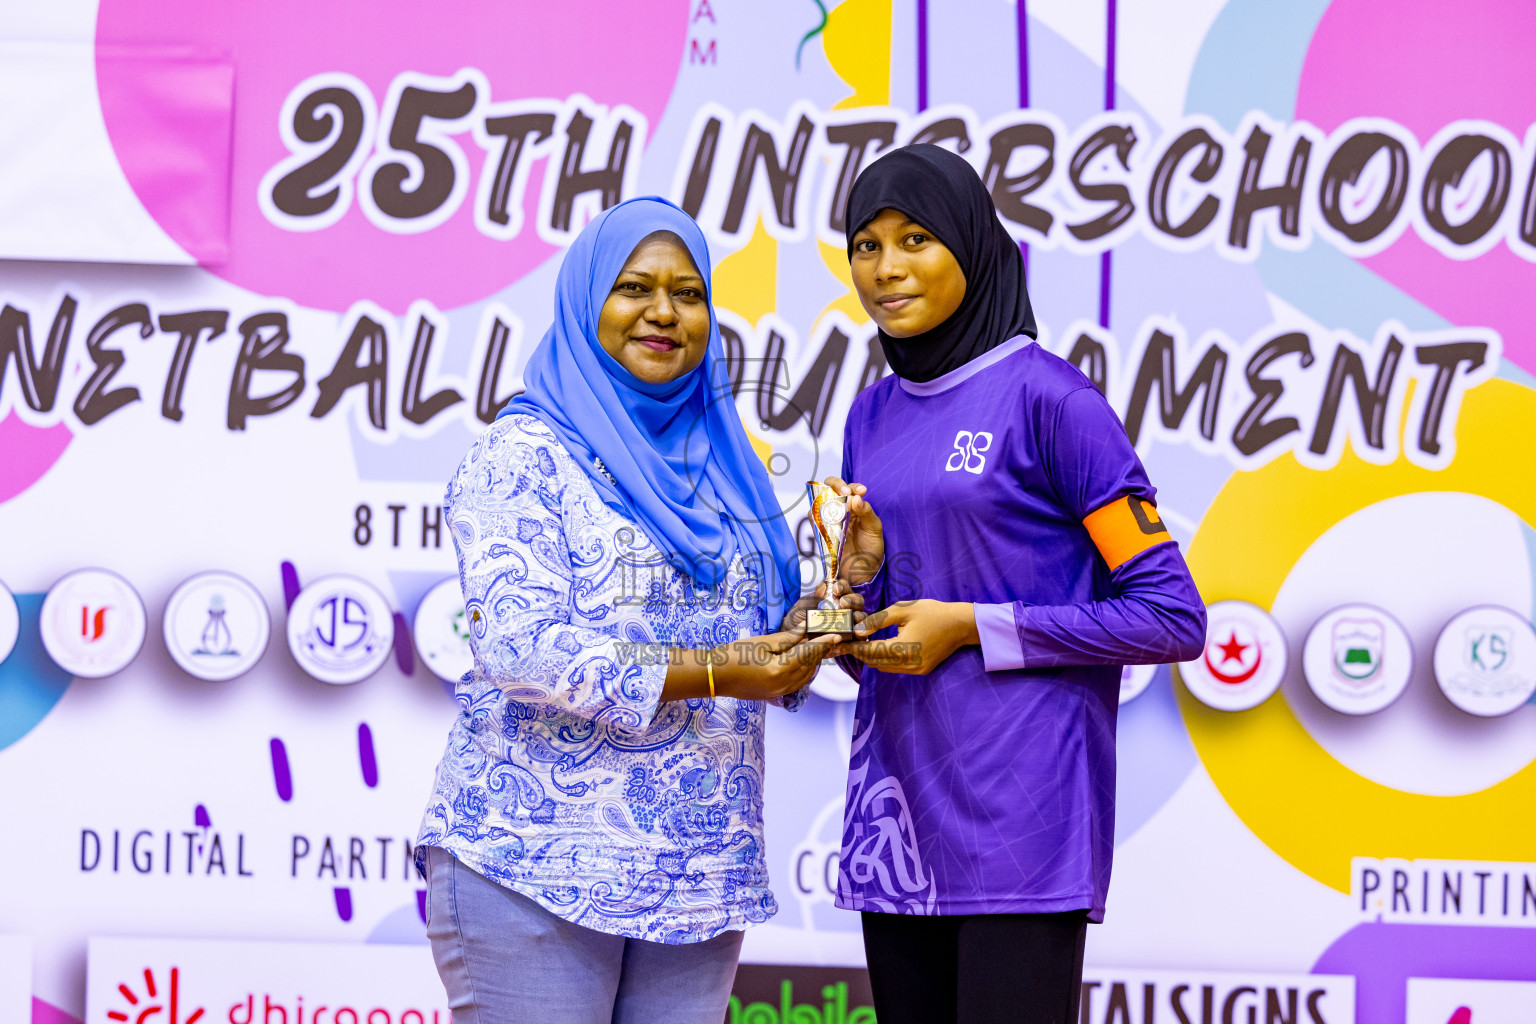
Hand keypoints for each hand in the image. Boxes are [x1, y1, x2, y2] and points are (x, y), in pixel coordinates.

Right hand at [715, 631, 838, 700]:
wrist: (715, 677)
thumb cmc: (733, 656)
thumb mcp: (761, 643)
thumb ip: (787, 638)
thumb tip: (806, 629)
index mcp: (779, 670)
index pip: (808, 654)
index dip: (823, 643)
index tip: (836, 634)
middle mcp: (783, 685)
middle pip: (810, 666)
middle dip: (820, 651)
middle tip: (828, 636)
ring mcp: (780, 693)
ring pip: (806, 676)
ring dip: (813, 661)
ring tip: (818, 646)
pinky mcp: (776, 695)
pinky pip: (798, 682)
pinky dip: (804, 670)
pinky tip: (804, 659)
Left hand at [779, 579, 866, 634]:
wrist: (792, 640)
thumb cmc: (799, 618)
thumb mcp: (804, 605)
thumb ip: (814, 595)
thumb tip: (823, 584)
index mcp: (836, 597)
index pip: (845, 588)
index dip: (843, 586)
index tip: (836, 589)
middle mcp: (845, 609)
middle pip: (857, 601)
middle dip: (853, 600)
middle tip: (844, 603)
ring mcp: (849, 625)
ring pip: (861, 618)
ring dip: (859, 616)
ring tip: (853, 617)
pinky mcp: (850, 640)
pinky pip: (860, 638)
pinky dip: (860, 635)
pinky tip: (855, 633)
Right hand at [822, 476, 883, 584]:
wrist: (864, 572)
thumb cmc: (871, 548)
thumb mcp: (874, 528)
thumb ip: (866, 512)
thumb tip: (856, 498)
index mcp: (855, 506)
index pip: (849, 488)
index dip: (851, 486)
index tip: (861, 491)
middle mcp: (840, 510)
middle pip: (830, 488)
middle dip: (835, 485)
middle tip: (845, 493)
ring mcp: (829, 520)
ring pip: (820, 500)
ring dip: (826, 499)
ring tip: (839, 508)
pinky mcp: (821, 532)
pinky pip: (813, 519)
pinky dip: (817, 515)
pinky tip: (827, 520)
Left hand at [832, 599, 977, 674]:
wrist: (961, 624)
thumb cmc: (933, 612)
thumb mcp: (903, 610)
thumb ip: (878, 620)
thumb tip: (858, 630)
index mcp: (903, 648)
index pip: (869, 651)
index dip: (852, 647)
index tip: (838, 643)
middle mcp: (908, 664)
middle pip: (874, 662)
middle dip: (859, 652)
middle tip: (846, 641)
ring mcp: (916, 669)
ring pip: (884, 667)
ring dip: (871, 657)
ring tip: (861, 642)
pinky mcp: (921, 670)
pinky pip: (895, 668)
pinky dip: (884, 659)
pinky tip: (880, 646)